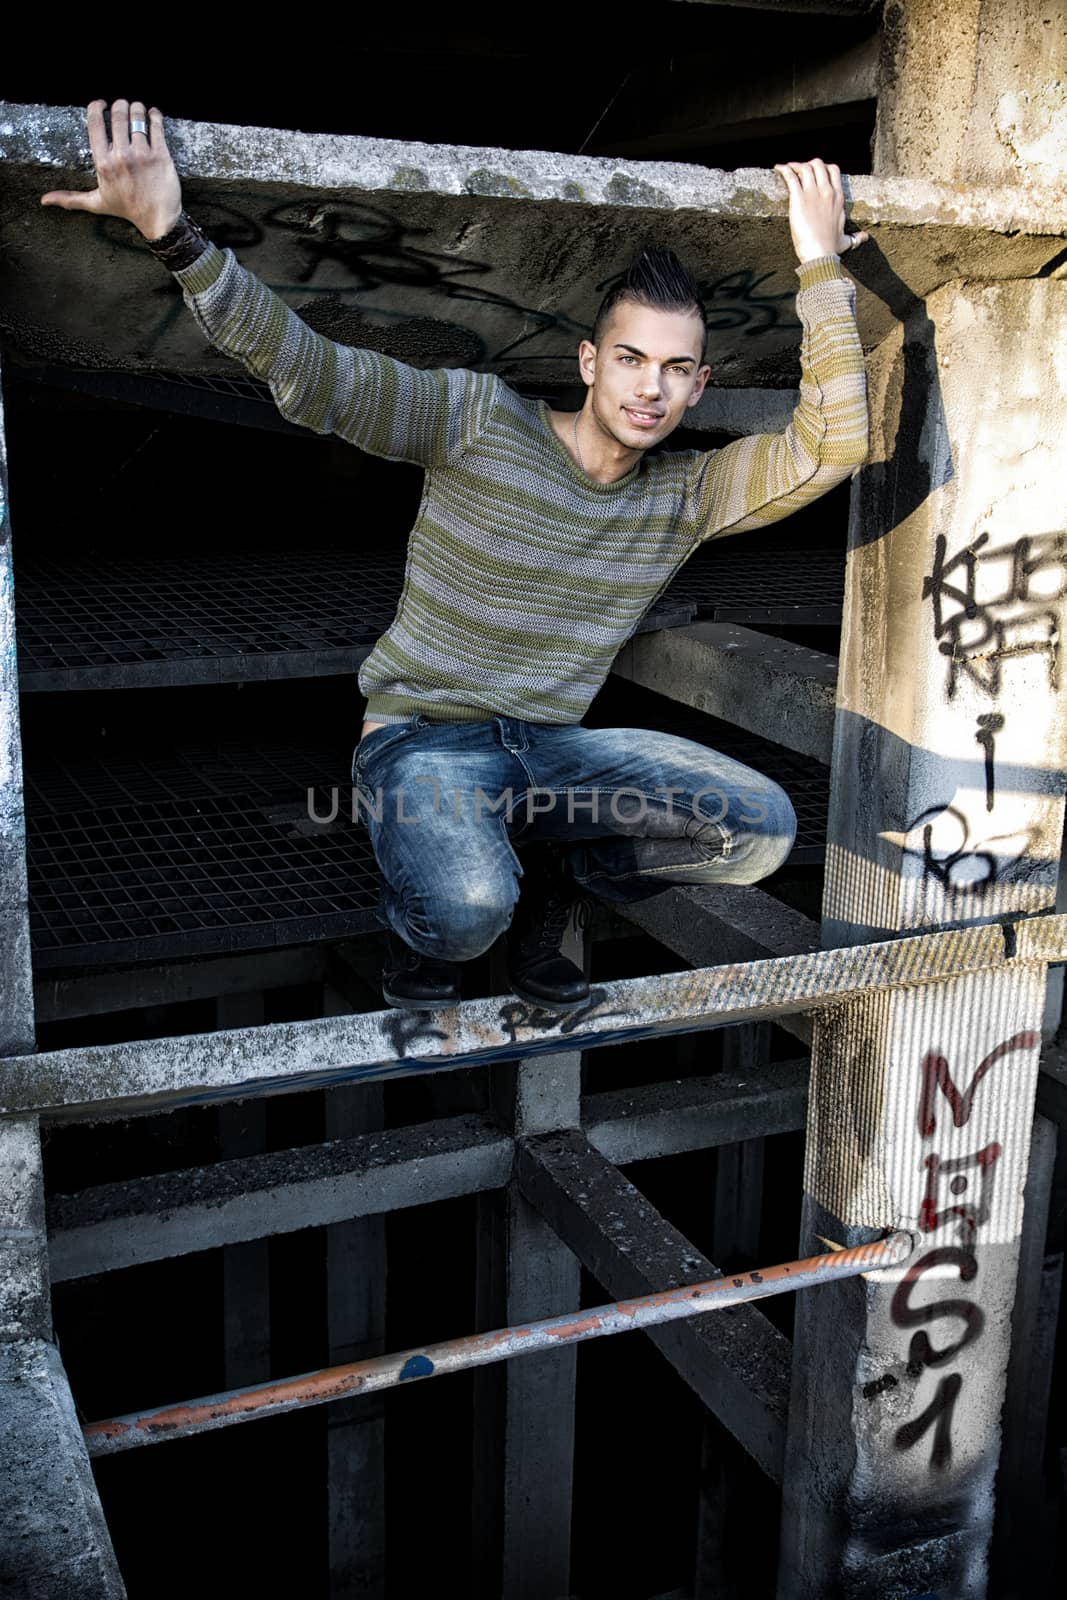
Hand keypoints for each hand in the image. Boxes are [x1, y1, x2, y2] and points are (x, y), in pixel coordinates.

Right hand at [40, 99, 181, 240]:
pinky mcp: (161, 155)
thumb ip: (71, 198)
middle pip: (118, 114)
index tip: (101, 104)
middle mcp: (121, 156)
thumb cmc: (127, 210)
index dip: (97, 106)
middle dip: (120, 105)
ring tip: (138, 109)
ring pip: (137, 116)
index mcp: (103, 163)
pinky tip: (153, 114)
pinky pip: (156, 126)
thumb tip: (45, 200)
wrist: (158, 220)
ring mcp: (142, 155)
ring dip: (137, 107)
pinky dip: (154, 115)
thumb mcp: (97, 203)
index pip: (95, 123)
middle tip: (122, 106)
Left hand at [773, 159, 868, 263]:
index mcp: (838, 198)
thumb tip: (864, 237)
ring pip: (805, 167)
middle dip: (808, 164)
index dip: (823, 168)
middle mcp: (827, 191)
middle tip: (799, 171)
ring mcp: (813, 194)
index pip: (833, 170)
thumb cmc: (831, 249)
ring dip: (795, 166)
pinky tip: (778, 169)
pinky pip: (791, 177)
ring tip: (787, 169)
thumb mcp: (846, 241)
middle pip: (818, 164)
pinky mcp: (799, 199)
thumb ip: (855, 237)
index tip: (814, 173)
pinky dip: (784, 170)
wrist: (820, 254)